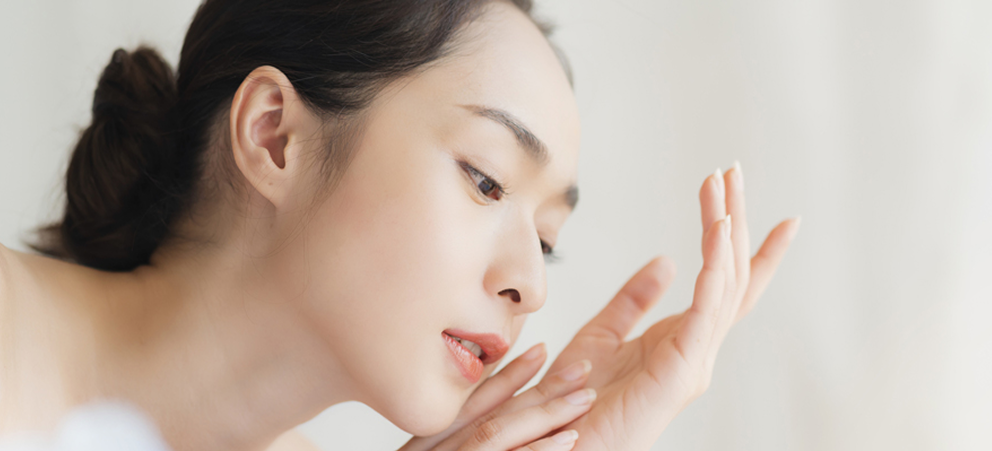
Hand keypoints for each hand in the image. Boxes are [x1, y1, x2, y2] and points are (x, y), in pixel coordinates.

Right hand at [400, 344, 593, 450]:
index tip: (539, 351)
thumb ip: (458, 441)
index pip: (469, 405)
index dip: (506, 376)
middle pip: (488, 414)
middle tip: (582, 368)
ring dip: (545, 414)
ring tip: (586, 398)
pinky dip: (537, 450)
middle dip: (539, 388)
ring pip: (494, 433)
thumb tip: (496, 418)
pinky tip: (569, 440)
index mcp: (427, 449)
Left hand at [546, 163, 799, 449]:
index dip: (745, 246)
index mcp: (682, 340)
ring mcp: (696, 360)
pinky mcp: (684, 370)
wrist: (557, 442)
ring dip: (726, 229)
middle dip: (736, 221)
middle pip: (731, 274)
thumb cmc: (575, 400)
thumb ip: (633, 300)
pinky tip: (717, 229)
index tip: (759, 207)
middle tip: (733, 171)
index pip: (724, 284)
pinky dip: (717, 267)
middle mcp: (698, 348)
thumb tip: (665, 261)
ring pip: (726, 283)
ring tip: (723, 185)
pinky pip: (709, 309)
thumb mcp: (602, 333)